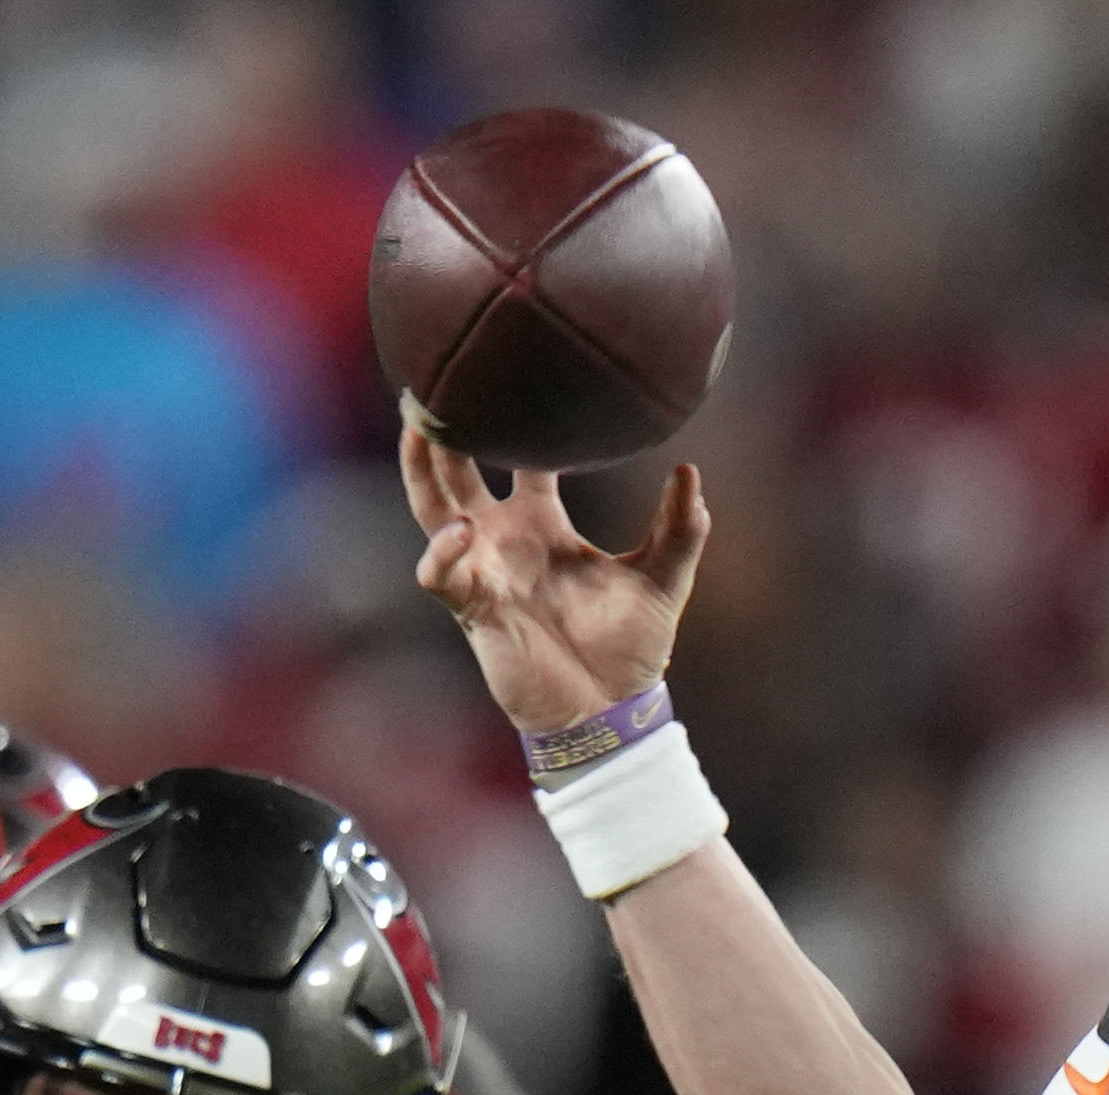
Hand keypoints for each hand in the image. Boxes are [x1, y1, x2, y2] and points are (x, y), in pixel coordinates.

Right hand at [400, 407, 711, 739]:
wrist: (610, 711)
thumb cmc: (631, 649)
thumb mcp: (665, 578)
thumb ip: (680, 527)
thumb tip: (690, 472)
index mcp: (543, 524)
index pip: (521, 456)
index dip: (516, 417)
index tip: (516, 369)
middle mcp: (504, 539)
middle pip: (459, 470)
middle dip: (445, 428)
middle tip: (439, 377)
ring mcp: (484, 571)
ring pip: (434, 508)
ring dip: (422, 469)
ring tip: (418, 426)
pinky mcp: (474, 609)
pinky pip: (441, 575)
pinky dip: (442, 553)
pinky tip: (460, 531)